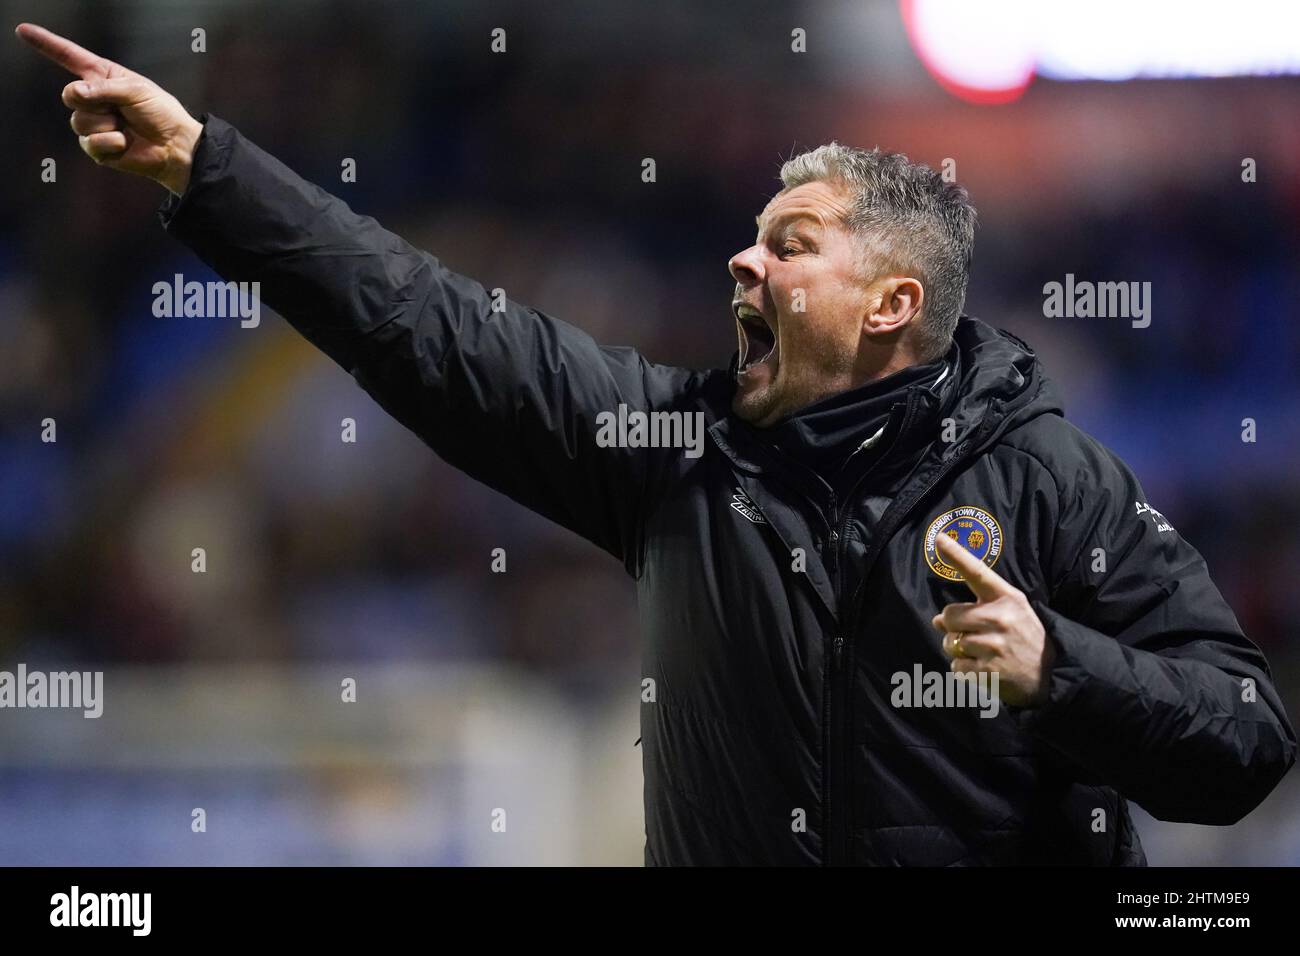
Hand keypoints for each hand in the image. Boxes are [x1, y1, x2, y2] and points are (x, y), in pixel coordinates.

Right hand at [16, 22, 203, 194]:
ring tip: (125, 127)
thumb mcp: (135, 90)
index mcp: (102, 77)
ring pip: (79, 121)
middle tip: (119, 108)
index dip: (46, 44)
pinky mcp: (96, 148)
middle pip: (70, 95)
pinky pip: (90, 143)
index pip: (69, 57)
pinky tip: (124, 143)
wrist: (174, 146)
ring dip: (106, 125)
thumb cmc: (160, 113)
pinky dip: (110, 143)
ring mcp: (93, 123)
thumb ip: (103, 88)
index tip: (23, 30)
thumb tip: (74, 94)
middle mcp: (94, 98)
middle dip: (92, 101)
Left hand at [931, 532, 1054, 707]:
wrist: (1054, 673)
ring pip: (949, 643)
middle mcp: (1000, 618)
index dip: (957, 555)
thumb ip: (976, 609)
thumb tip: (937, 619)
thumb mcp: (1013, 612)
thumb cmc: (1026, 637)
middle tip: (973, 634)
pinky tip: (984, 668)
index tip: (939, 537)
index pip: (978, 573)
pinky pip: (955, 667)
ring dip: (958, 649)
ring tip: (983, 652)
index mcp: (1007, 598)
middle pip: (949, 616)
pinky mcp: (989, 671)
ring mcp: (994, 645)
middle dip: (953, 626)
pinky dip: (964, 669)